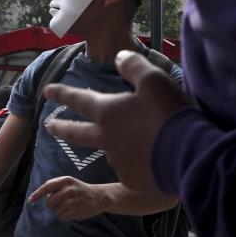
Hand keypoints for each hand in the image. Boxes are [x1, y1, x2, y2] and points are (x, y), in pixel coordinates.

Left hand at [28, 176, 109, 220]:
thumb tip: (41, 193)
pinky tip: (72, 210)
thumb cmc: (79, 189)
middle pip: (49, 202)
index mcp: (65, 180)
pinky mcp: (76, 211)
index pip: (47, 187)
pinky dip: (64, 215)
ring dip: (59, 210)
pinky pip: (62, 216)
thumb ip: (54, 185)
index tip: (30, 200)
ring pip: (55, 210)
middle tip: (61, 201)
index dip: (37, 194)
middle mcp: (69, 190)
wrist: (98, 197)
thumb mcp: (68, 182)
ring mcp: (73, 201)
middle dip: (52, 204)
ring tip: (69, 205)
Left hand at [44, 51, 190, 192]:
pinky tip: (154, 158)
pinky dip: (138, 162)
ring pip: (112, 149)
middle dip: (60, 127)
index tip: (46, 91)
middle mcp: (104, 138)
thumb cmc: (170, 113)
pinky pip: (131, 167)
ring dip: (118, 144)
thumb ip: (133, 66)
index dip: (62, 93)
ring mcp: (116, 161)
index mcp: (107, 112)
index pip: (78, 99)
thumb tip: (119, 57)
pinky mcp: (129, 179)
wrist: (189, 154)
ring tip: (143, 141)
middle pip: (75, 133)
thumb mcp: (154, 80)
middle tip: (48, 126)